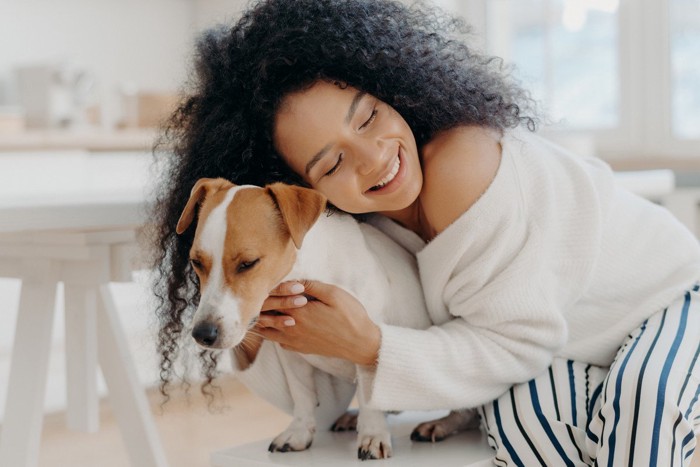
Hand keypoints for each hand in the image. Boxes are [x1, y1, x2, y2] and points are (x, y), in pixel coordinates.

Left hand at [257, 280, 380, 365]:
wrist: (360, 343)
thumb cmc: (350, 316)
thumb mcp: (334, 294)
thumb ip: (311, 286)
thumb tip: (294, 281)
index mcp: (298, 312)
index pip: (271, 299)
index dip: (267, 289)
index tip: (266, 281)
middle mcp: (291, 328)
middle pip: (264, 315)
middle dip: (259, 303)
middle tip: (258, 293)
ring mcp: (294, 340)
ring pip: (266, 330)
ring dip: (261, 319)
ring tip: (260, 309)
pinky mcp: (300, 348)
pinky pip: (277, 341)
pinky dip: (271, 332)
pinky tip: (276, 324)